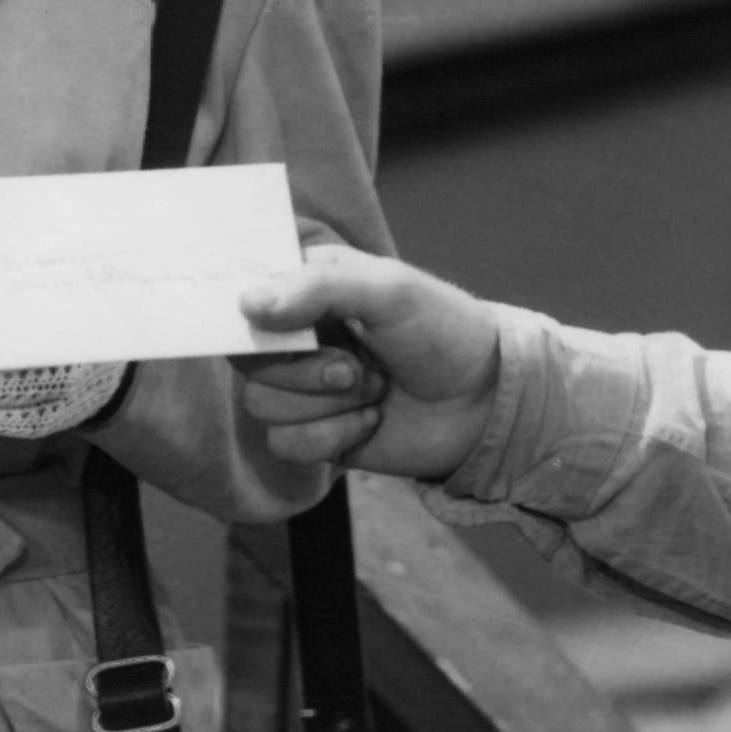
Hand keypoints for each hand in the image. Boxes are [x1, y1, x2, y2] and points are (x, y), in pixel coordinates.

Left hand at [0, 215, 123, 438]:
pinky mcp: (64, 415)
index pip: (36, 304)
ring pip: (8, 391)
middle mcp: (77, 344)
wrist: (107, 337)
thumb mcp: (19, 257)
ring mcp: (74, 385)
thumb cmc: (49, 288)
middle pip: (12, 353)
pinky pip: (16, 420)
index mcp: (72, 294)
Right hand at [226, 238, 511, 487]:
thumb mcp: (389, 291)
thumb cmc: (443, 331)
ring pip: (262, 404)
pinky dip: (330, 436)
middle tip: (354, 368)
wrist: (486, 403)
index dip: (250, 315)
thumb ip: (318, 289)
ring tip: (373, 392)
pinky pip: (285, 443)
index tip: (282, 328)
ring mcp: (304, 389)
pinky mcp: (315, 434)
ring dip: (323, 405)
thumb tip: (247, 306)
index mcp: (308, 288)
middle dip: (303, 371)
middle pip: (248, 359)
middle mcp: (298, 337)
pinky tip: (370, 423)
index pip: (244, 296)